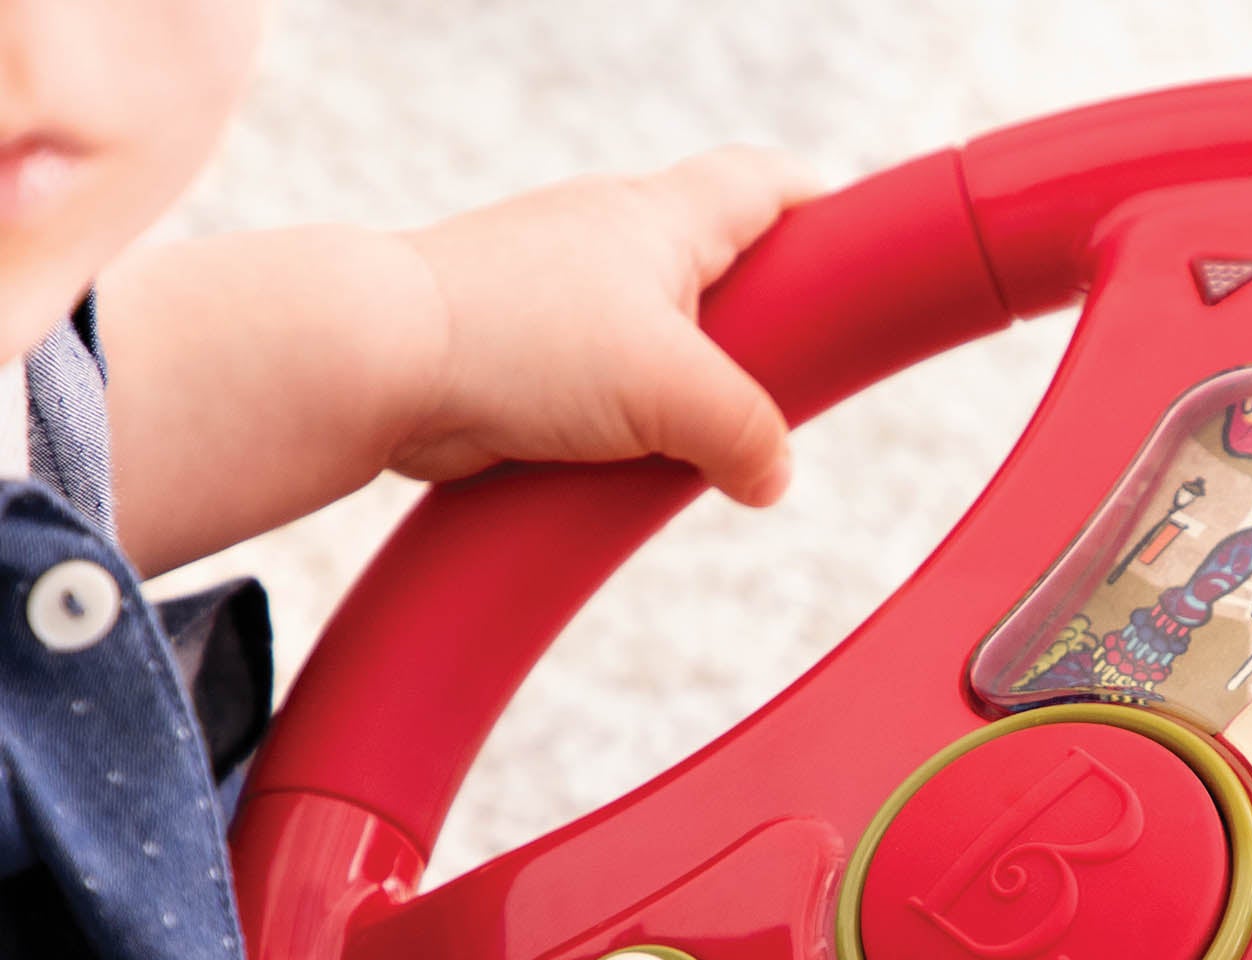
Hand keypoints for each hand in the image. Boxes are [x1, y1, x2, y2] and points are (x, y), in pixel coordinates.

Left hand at [388, 144, 821, 501]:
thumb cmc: (523, 338)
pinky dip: (634, 426)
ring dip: (692, 392)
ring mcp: (568, 300)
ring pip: (662, 340)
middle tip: (792, 385)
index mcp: (664, 218)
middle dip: (762, 327)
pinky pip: (608, 390)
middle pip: (721, 269)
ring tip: (709, 446)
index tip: (857, 248)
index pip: (765, 183)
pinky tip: (638, 466)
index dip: (820, 208)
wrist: (385, 364)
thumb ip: (747, 432)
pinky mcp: (530, 357)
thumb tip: (773, 476)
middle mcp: (615, 243)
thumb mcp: (671, 390)